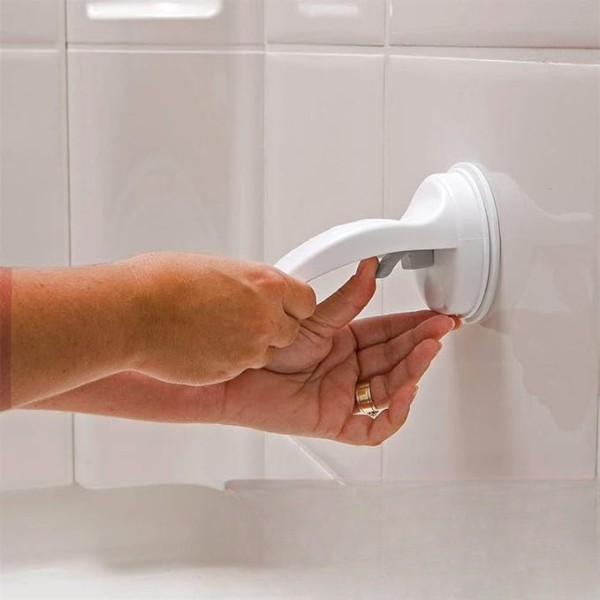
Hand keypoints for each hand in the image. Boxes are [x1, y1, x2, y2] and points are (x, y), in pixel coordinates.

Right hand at [124, 252, 315, 385]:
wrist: (131, 313)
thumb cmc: (160, 283)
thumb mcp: (216, 268)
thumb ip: (244, 283)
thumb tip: (249, 288)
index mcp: (265, 283)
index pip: (306, 300)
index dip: (292, 304)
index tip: (283, 305)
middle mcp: (264, 316)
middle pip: (292, 331)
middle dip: (273, 327)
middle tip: (244, 320)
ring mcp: (249, 348)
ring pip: (268, 353)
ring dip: (252, 346)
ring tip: (218, 332)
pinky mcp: (231, 371)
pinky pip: (243, 368)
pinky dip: (230, 360)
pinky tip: (206, 346)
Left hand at [221, 258, 457, 445]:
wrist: (234, 376)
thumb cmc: (265, 350)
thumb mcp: (314, 321)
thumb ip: (347, 299)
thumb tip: (369, 269)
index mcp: (345, 345)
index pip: (389, 335)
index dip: (414, 326)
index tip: (436, 316)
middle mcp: (348, 371)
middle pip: (394, 359)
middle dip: (420, 344)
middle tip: (441, 329)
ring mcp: (343, 397)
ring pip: (389, 389)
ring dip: (412, 371)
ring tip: (428, 350)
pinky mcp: (334, 422)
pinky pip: (372, 427)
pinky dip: (392, 414)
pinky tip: (405, 393)